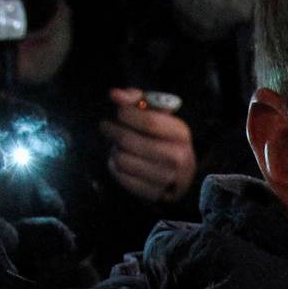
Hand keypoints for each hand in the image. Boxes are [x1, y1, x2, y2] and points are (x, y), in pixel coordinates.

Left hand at [102, 87, 197, 203]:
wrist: (181, 177)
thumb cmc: (163, 139)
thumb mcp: (158, 115)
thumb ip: (136, 99)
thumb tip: (115, 95)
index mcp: (181, 133)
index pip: (149, 121)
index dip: (126, 115)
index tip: (118, 113)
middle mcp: (177, 157)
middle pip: (130, 141)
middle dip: (112, 131)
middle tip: (106, 127)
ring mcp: (166, 178)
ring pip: (122, 159)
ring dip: (114, 151)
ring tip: (117, 146)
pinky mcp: (153, 194)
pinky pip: (121, 177)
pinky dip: (114, 167)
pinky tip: (120, 162)